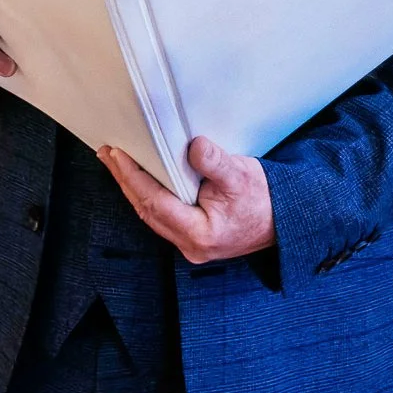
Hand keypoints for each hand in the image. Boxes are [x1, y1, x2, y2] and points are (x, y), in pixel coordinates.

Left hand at [99, 136, 274, 263]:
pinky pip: (161, 215)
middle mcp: (190, 245)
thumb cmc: (264, 201)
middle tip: (108, 153)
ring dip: (132, 187)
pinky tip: (140, 179)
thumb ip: (216, 163)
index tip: (119, 155)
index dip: (134, 177)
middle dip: (125, 180)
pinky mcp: (191, 237)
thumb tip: (195, 147)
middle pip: (146, 210)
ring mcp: (189, 244)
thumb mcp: (242, 176)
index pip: (155, 202)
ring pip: (150, 214)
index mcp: (199, 233)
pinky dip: (147, 194)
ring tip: (116, 162)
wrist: (284, 221)